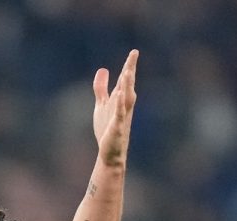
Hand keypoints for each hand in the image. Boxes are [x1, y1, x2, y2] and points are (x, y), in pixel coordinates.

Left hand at [92, 50, 138, 165]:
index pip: (125, 80)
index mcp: (120, 99)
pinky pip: (119, 114)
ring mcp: (122, 116)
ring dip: (127, 85)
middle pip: (128, 85)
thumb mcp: (101, 104)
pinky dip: (119, 104)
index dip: (129, 66)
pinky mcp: (117, 127)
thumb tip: (103, 69)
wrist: (110, 152)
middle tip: (134, 55)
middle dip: (130, 70)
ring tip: (127, 71)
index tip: (134, 51)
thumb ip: (101, 88)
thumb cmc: (107, 128)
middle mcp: (124, 106)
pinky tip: (119, 94)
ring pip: (126, 98)